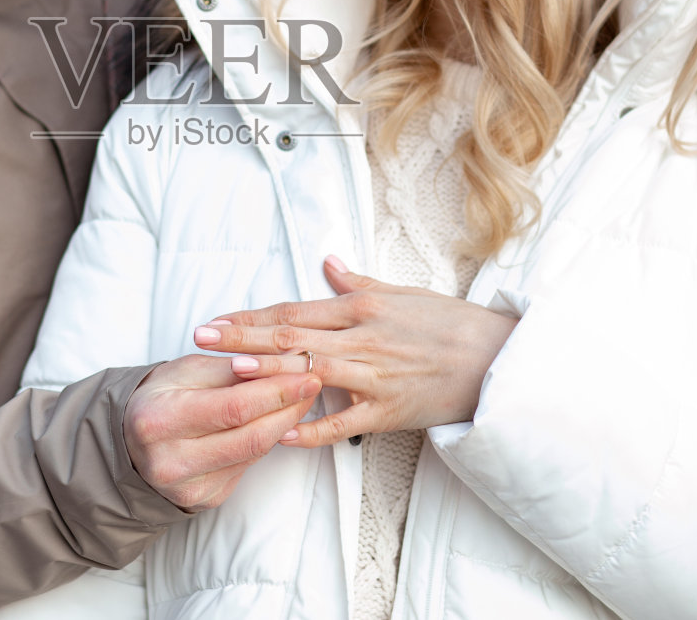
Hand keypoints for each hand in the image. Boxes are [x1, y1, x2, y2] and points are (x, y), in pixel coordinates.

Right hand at [124, 354, 320, 511]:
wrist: (131, 442)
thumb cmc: (162, 397)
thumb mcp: (185, 370)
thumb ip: (230, 368)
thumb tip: (280, 362)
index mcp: (158, 421)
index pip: (234, 407)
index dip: (277, 391)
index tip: (306, 372)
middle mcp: (169, 462)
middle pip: (250, 436)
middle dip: (289, 407)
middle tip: (313, 382)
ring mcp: (187, 488)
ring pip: (254, 453)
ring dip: (284, 423)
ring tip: (300, 398)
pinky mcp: (203, 500)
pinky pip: (246, 467)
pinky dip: (265, 441)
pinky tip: (275, 421)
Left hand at [193, 256, 514, 446]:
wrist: (493, 358)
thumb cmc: (447, 323)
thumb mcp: (401, 293)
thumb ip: (356, 281)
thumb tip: (325, 263)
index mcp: (360, 309)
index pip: (294, 311)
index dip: (252, 316)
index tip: (217, 320)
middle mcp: (361, 339)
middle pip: (292, 337)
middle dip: (244, 338)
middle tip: (203, 339)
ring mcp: (373, 376)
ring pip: (312, 373)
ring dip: (271, 372)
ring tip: (234, 371)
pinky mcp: (387, 410)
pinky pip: (344, 422)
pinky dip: (314, 428)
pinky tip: (283, 433)